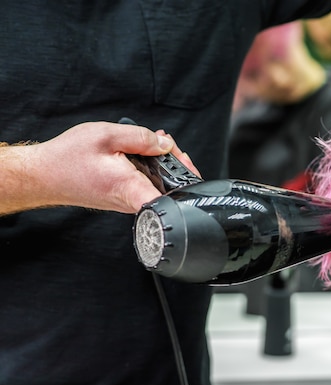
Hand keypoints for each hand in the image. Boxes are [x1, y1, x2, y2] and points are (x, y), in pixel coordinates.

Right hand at [30, 122, 198, 212]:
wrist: (43, 175)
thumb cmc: (68, 158)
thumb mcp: (106, 135)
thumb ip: (141, 137)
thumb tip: (165, 143)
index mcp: (131, 188)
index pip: (169, 201)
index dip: (186, 183)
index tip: (185, 165)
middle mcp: (133, 201)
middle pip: (171, 188)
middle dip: (176, 162)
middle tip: (167, 143)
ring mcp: (129, 202)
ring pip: (159, 185)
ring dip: (163, 163)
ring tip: (155, 143)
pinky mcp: (125, 199)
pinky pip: (147, 184)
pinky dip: (150, 167)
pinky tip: (143, 152)